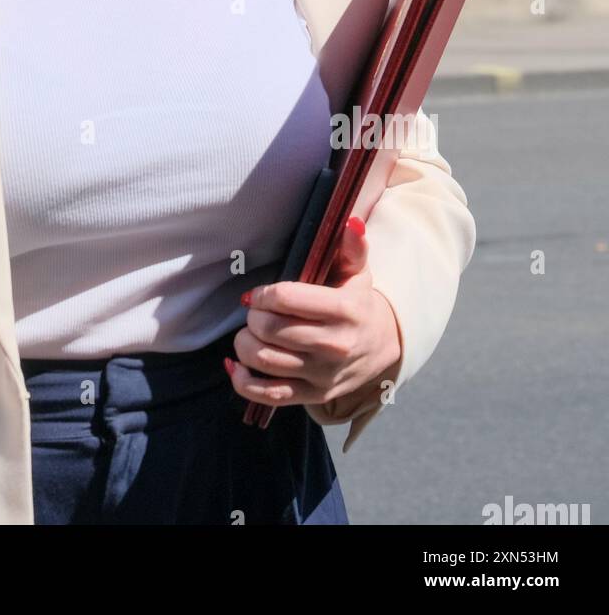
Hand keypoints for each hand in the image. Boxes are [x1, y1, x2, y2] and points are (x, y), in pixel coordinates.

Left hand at [224, 216, 402, 409]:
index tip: (258, 294)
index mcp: (345, 309)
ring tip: (249, 333)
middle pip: (271, 330)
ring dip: (244, 345)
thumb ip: (352, 246)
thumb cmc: (358, 301)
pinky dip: (244, 382)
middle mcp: (335, 345)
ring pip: (266, 361)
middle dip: (253, 318)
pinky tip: (235, 365)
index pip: (286, 299)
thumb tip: (349, 222)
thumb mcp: (358, 271)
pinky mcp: (314, 396)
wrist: (383, 346)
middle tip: (254, 312)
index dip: (263, 294)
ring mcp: (324, 374)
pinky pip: (270, 395)